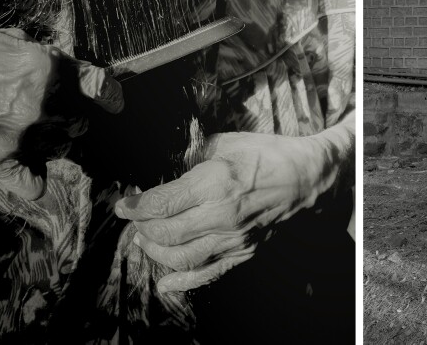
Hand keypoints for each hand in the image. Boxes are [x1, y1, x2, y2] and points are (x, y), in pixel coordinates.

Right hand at [0, 26, 123, 199]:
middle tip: (51, 113)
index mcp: (45, 67)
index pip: (98, 85)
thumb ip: (43, 57)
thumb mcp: (9, 40)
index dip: (110, 95)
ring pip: (60, 147)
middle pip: (79, 120)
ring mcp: (18, 132)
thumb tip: (65, 68)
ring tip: (28, 130)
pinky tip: (33, 174)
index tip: (115, 102)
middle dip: (72, 117)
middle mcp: (38, 102)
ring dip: (53, 141)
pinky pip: (32, 184)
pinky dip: (34, 181)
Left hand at [114, 132, 325, 292]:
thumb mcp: (226, 143)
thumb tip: (166, 165)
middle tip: (135, 219)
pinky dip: (182, 282)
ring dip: (156, 251)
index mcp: (214, 183)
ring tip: (146, 240)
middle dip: (142, 227)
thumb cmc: (266, 154)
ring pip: (181, 257)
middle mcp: (221, 215)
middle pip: (166, 233)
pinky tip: (164, 283)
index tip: (123, 205)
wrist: (304, 178)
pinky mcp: (242, 252)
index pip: (162, 203)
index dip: (135, 206)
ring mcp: (233, 238)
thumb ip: (192, 155)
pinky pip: (207, 273)